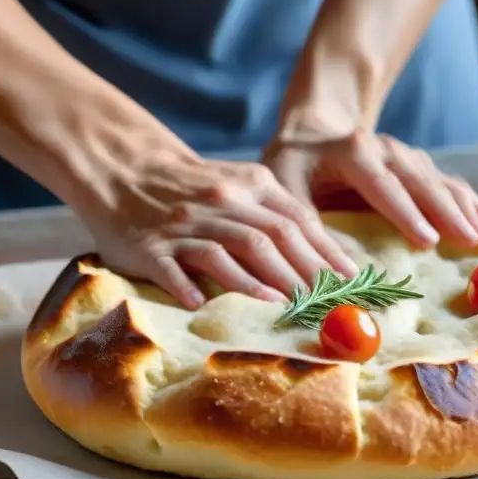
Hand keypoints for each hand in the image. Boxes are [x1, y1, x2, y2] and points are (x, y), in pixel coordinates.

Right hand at [68, 138, 358, 309]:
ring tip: (280, 308)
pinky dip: (184, 284)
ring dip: (254, 282)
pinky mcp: (148, 245)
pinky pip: (169, 265)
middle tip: (326, 307)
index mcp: (250, 185)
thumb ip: (282, 216)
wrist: (126, 170)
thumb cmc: (197, 190)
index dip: (326, 253)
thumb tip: (334, 259)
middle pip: (267, 238)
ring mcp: (182, 224)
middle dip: (300, 274)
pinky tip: (199, 304)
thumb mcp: (243, 187)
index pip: (297, 220)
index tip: (351, 284)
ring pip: (224, 250)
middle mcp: (219, 201)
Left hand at [262, 130, 477, 248]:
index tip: (427, 242)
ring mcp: (408, 156)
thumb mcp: (284, 191)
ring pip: (443, 183)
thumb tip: (331, 269)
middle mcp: (386, 149)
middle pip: (422, 183)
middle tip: (471, 245)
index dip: (405, 213)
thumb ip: (304, 225)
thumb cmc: (293, 168)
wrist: (311, 134)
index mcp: (352, 152)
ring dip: (468, 211)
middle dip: (448, 215)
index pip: (382, 184)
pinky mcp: (421, 168)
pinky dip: (476, 206)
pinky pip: (452, 186)